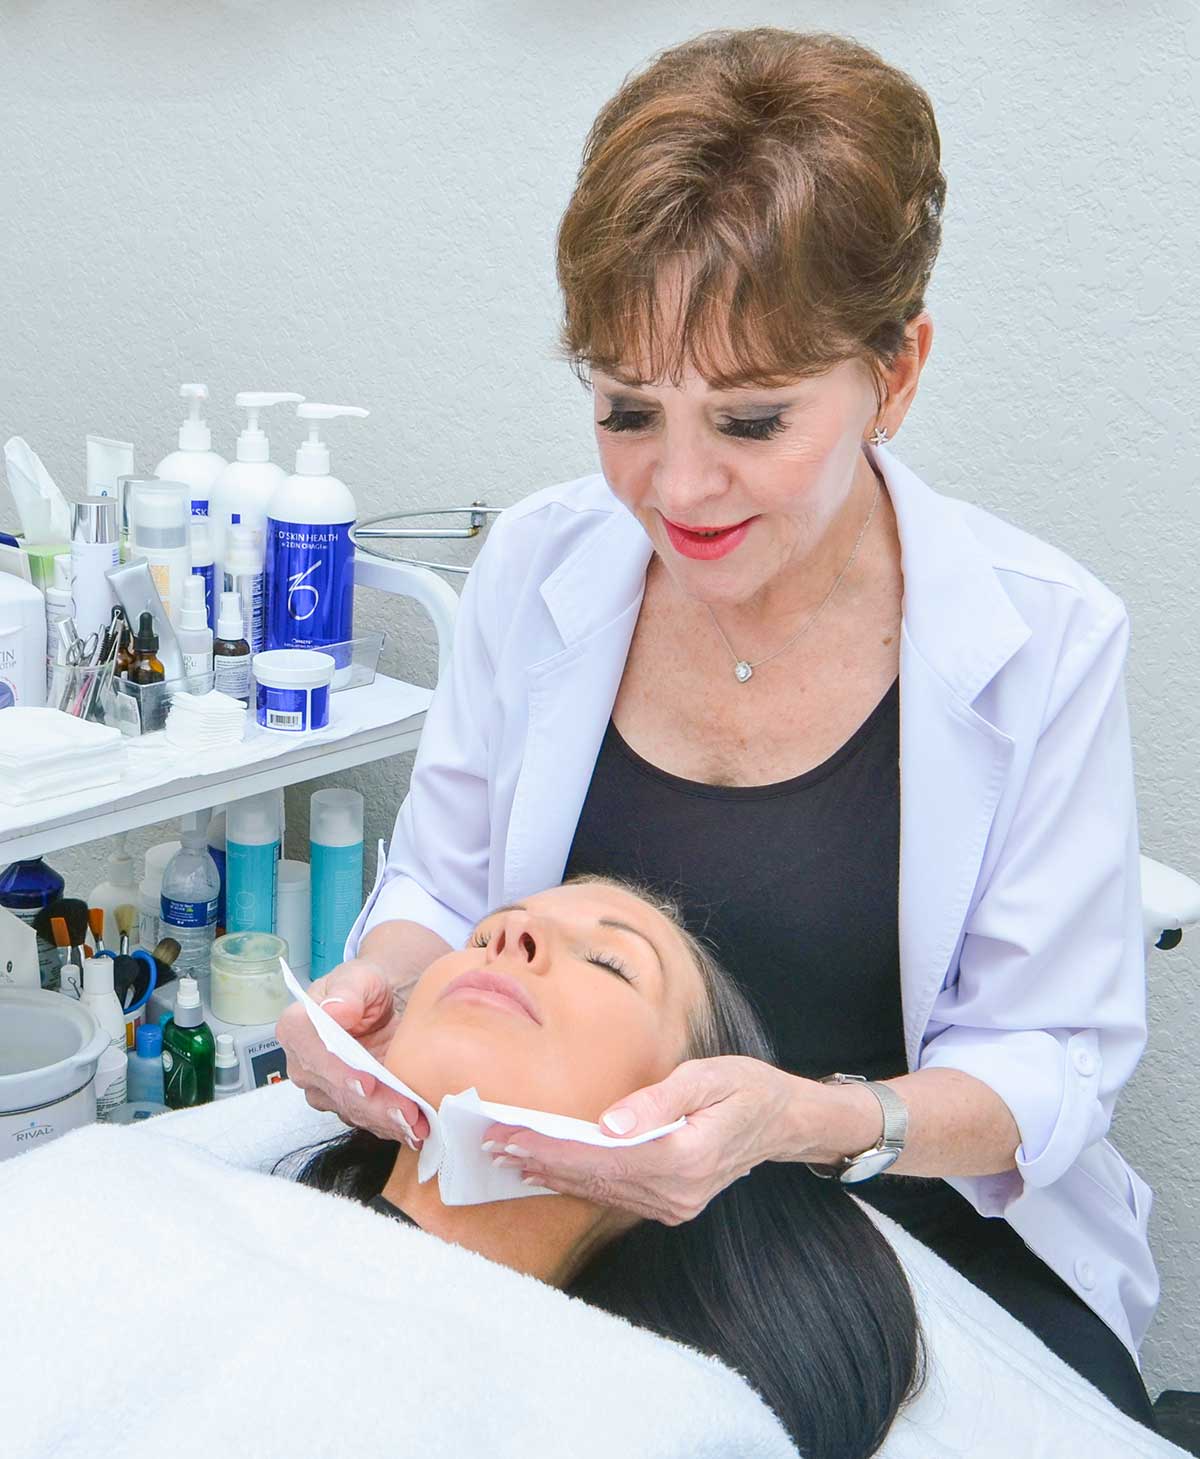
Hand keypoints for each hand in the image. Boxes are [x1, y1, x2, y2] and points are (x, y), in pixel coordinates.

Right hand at [276, 958, 429, 1147]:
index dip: (340, 1072)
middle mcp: (304, 1064)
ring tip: (417, 1125)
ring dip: (385, 1121)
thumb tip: (335, 1010)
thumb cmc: (364, 989)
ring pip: (352, 1111)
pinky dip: (391, 1125)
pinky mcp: (345, 1104)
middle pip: (336, 1090)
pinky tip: (415, 1129)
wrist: (378, 1009)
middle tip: (407, 1112)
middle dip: (373, 1104)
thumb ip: (349, 991)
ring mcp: (323, 1089)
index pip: (314, 1054)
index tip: (367, 1082)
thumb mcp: (360, 977)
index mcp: (297, 1027)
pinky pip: (366, 1120)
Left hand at [481, 1057, 795, 1225]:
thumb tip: (607, 1124)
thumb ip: (658, 1101)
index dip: (553, 1149)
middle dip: (540, 1161)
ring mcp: (676, 1205)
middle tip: (491, 1146)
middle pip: (594, 1179)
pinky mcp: (672, 1205)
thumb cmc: (746, 1088)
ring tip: (508, 1157)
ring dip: (552, 1175)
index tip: (511, 1137)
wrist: (783, 1121)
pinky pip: (616, 1196)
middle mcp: (678, 1191)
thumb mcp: (707, 1077)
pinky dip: (579, 1183)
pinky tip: (549, 1173)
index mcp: (686, 1157)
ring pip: (601, 1192)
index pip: (603, 1157)